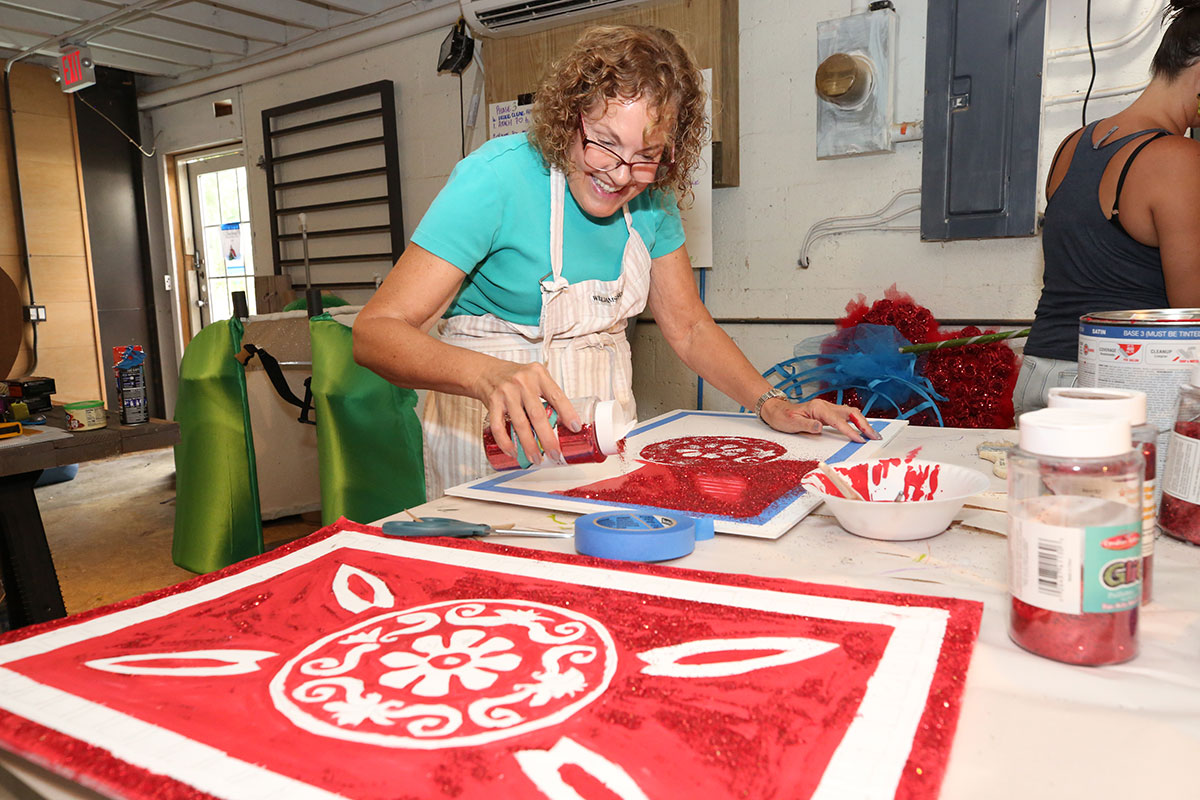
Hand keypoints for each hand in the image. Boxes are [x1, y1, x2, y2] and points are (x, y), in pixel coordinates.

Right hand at [477, 360, 579, 464]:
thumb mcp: (535, 377)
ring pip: (520, 424)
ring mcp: (506, 393)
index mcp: (538, 375)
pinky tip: (513, 451)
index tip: (575, 427)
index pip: (556, 396)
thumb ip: (549, 395)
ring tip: (536, 458)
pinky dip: (506, 442)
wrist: (487, 371)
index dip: (567, 413)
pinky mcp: (493, 403)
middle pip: (537, 415)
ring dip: (529, 445)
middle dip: (547, 438)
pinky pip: (499, 427)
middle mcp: (522, 383)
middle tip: (555, 453)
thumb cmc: (515, 377)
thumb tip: (564, 421)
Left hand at [759, 397, 877, 443]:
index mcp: (818, 408)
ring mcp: (827, 409)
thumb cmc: (782, 417)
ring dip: (863, 423)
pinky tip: (862, 428)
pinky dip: (856, 422)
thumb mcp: (792, 423)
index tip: (860, 439)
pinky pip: (845, 416)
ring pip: (851, 413)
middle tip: (874, 436)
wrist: (776, 410)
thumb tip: (820, 427)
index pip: (839, 420)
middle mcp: (825, 406)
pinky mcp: (827, 413)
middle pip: (851, 413)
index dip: (850, 430)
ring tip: (872, 434)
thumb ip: (807, 425)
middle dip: (864, 424)